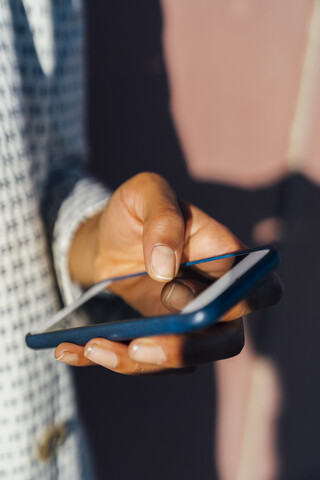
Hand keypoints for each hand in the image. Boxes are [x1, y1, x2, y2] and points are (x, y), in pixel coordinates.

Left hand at [55, 173, 281, 373]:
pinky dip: (111, 362)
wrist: (104, 240)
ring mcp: (187, 322)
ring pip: (184, 361)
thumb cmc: (133, 212)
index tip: (184, 296)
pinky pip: (147, 363)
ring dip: (141, 364)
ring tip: (94, 347)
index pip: (261, 288)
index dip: (239, 302)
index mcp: (224, 257)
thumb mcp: (143, 193)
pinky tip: (72, 350)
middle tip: (138, 344)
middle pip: (226, 341)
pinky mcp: (159, 338)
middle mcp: (213, 295)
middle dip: (185, 349)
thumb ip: (162, 216)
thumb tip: (166, 268)